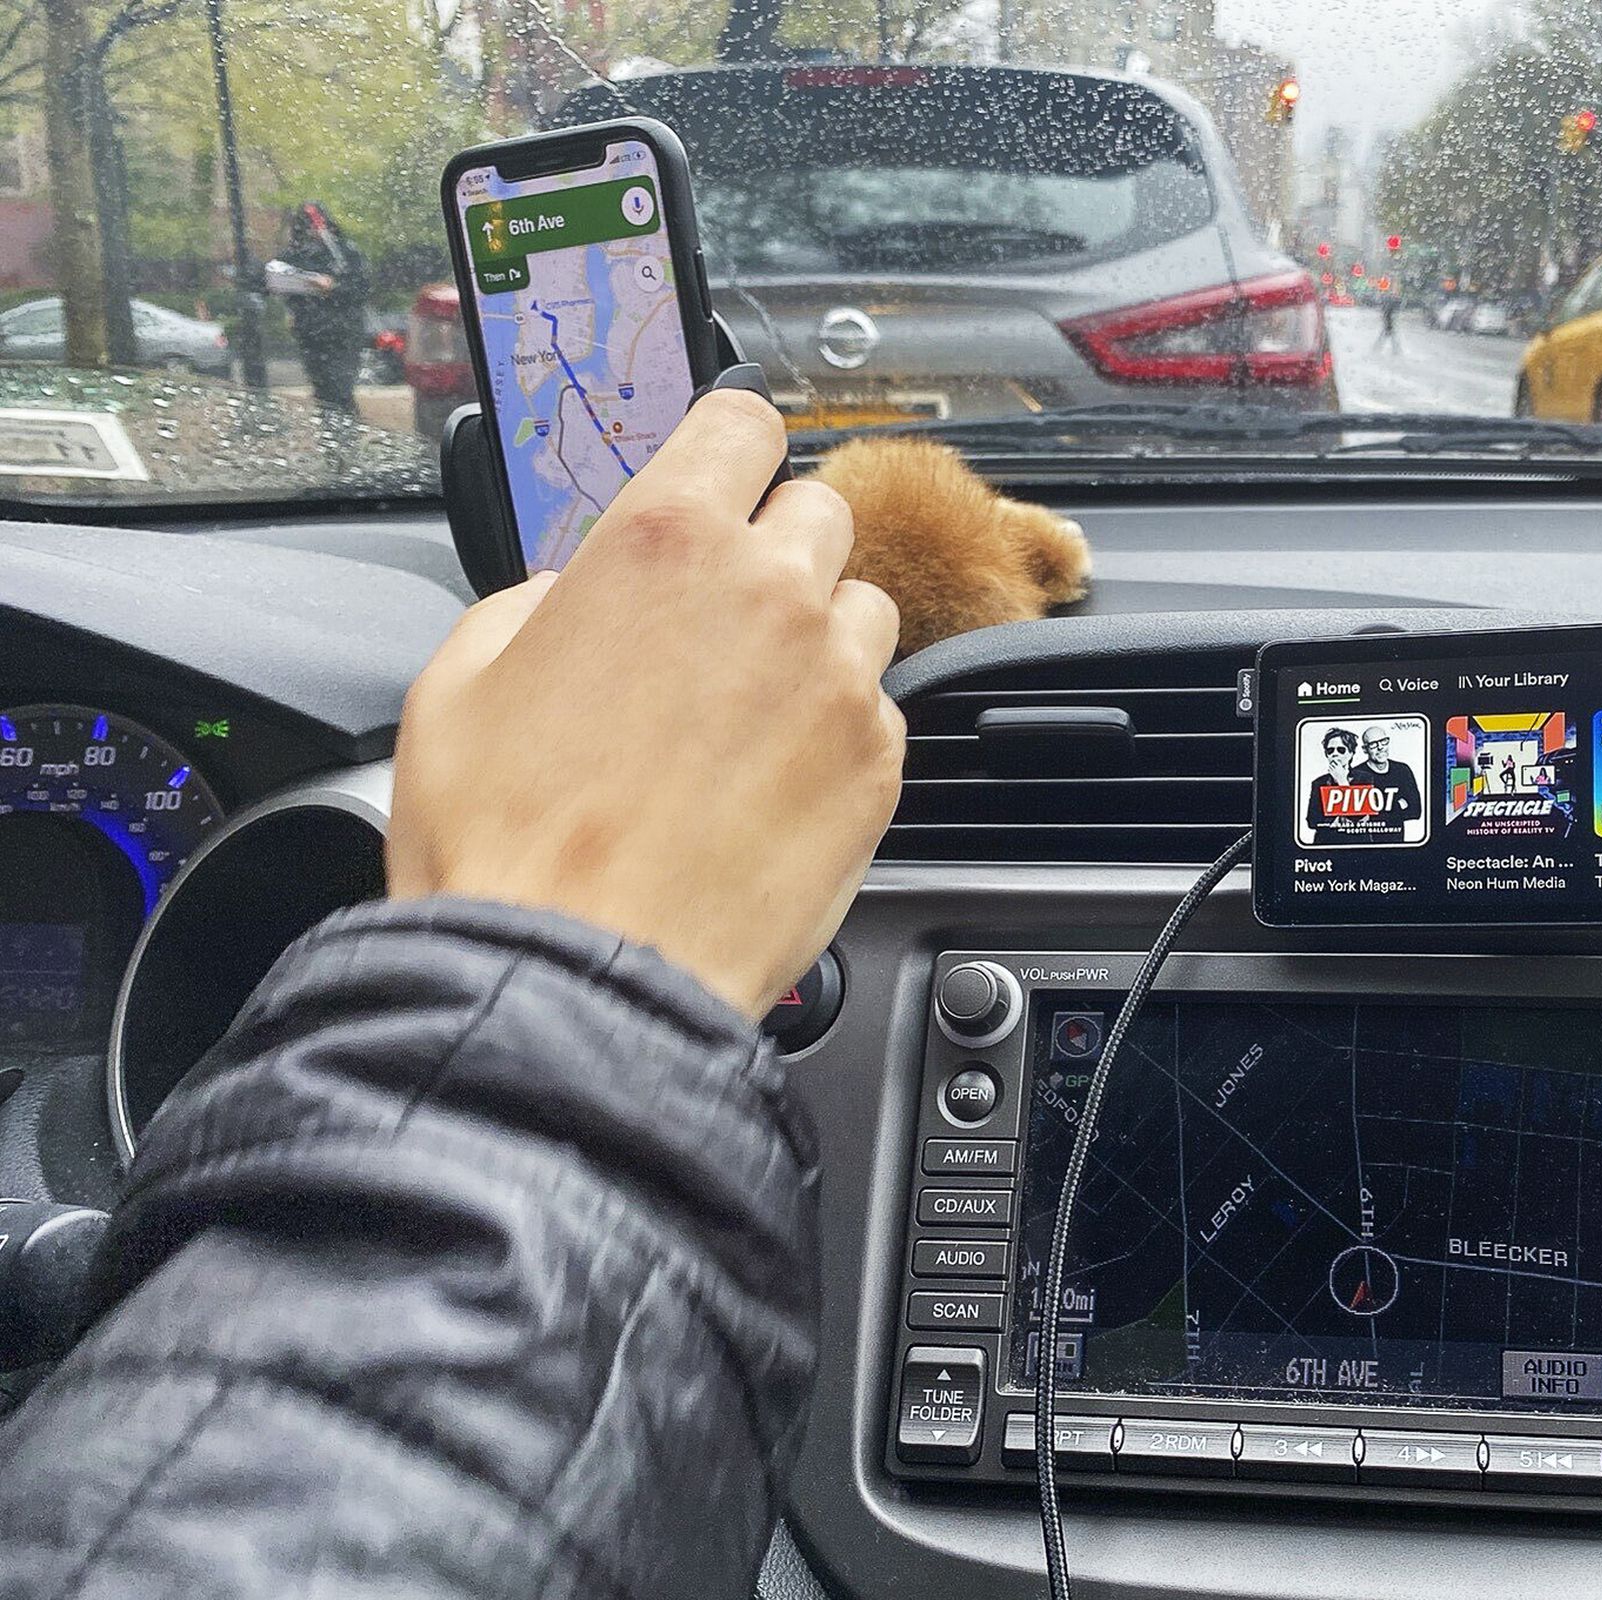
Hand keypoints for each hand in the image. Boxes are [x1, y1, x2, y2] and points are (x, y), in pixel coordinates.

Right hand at [387, 389, 904, 1017]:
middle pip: (816, 511)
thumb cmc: (508, 849)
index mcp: (661, 543)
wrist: (580, 983)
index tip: (725, 472)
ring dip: (817, 638)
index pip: (741, 422)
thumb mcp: (460, 683)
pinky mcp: (879, 765)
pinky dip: (837, 730)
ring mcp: (837, 680)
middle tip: (720, 619)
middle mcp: (768, 594)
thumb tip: (575, 596)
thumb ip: (536, 602)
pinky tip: (770, 783)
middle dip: (773, 550)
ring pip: (863, 609)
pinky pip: (879, 709)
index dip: (731, 444)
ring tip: (747, 713)